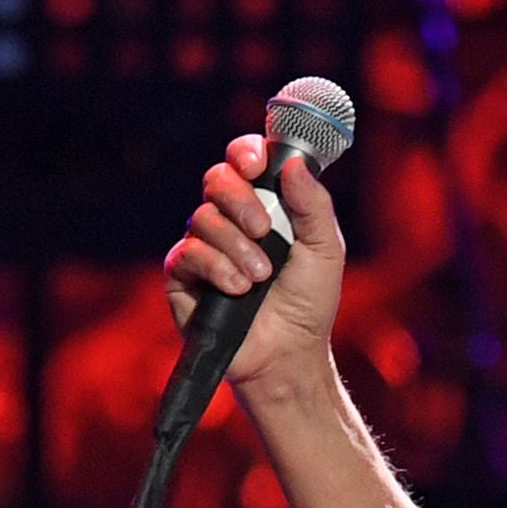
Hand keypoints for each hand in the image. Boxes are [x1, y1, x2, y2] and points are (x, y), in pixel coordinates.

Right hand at [159, 130, 346, 394]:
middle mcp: (229, 219)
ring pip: (203, 218)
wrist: (290, 353)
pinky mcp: (182, 275)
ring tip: (260, 278)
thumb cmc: (309, 303)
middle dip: (241, 200)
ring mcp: (203, 245)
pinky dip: (216, 268)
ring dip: (237, 247)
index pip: (243, 161)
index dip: (245, 154)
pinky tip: (237, 288)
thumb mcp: (325, 250)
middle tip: (264, 230)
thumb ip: (313, 204)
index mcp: (264, 206)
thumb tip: (293, 161)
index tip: (257, 166)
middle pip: (216, 179)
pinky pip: (186, 252)